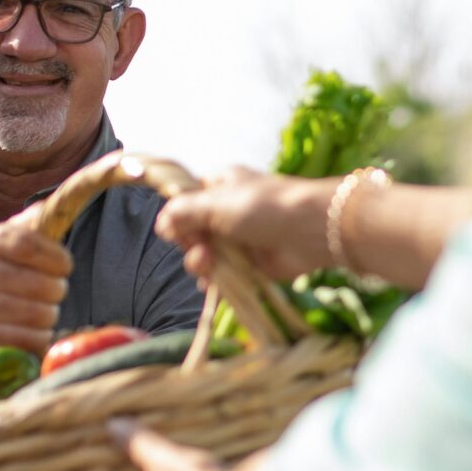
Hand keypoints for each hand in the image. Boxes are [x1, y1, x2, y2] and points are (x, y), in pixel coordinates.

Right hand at [0, 214, 71, 357]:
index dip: (57, 257)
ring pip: (40, 315)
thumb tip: (59, 206)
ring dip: (49, 315)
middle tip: (49, 291)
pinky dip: (39, 338)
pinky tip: (29, 331)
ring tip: (37, 311)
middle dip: (56, 289)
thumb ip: (35, 223)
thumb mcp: (8, 240)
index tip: (65, 265)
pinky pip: (31, 341)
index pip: (28, 244)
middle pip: (41, 285)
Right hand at [154, 168, 335, 282]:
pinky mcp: (251, 264)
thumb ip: (184, 212)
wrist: (310, 230)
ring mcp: (239, 239)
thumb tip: (162, 223)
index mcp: (219, 186)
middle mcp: (227, 211)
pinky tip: (212, 284)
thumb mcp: (215, 202)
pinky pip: (224, 274)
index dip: (177, 218)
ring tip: (208, 264)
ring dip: (201, 262)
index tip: (174, 229)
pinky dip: (216, 280)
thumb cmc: (262, 207)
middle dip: (190, 243)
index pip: (185, 202)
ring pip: (205, 255)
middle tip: (199, 249)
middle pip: (192, 232)